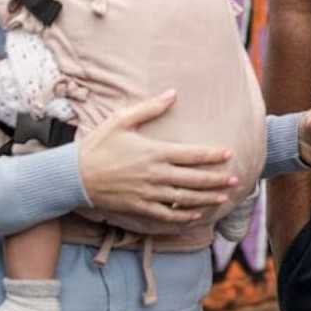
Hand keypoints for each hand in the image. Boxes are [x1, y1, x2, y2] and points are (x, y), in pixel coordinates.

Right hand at [77, 90, 239, 223]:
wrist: (74, 176)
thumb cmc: (98, 145)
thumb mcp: (121, 120)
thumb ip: (149, 108)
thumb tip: (173, 93)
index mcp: (155, 152)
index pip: (192, 155)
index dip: (212, 155)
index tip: (228, 154)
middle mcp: (156, 175)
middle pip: (194, 179)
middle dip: (217, 180)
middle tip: (235, 179)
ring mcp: (148, 194)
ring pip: (185, 199)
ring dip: (207, 199)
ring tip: (223, 198)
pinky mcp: (139, 208)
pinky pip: (167, 216)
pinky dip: (183, 217)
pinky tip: (196, 216)